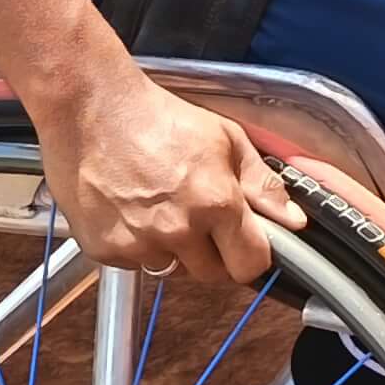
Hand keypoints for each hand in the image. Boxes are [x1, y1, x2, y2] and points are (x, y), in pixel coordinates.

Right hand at [36, 63, 301, 287]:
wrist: (91, 109)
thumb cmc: (158, 117)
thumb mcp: (226, 138)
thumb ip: (263, 184)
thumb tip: (293, 220)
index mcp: (216, 203)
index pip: (250, 265)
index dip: (253, 255)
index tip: (247, 243)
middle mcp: (178, 230)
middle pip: (213, 275)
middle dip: (216, 255)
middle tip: (202, 220)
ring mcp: (138, 244)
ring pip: (172, 269)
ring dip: (174, 250)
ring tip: (162, 208)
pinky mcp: (104, 250)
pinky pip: (134, 263)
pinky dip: (137, 245)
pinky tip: (132, 210)